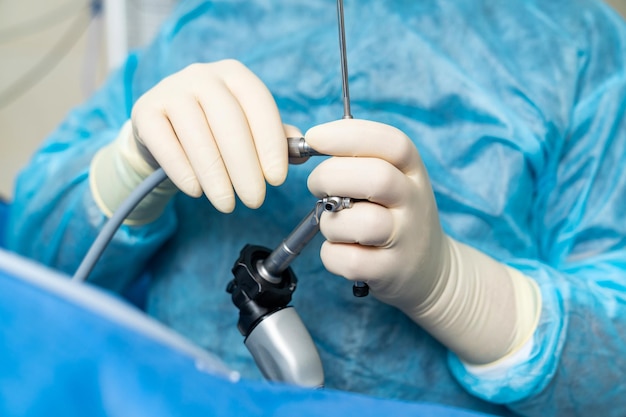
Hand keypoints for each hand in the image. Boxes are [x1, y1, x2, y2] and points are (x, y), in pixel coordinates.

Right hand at [131, 59, 288, 212]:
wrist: (164, 131)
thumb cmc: (215, 131)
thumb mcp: (247, 129)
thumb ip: (276, 139)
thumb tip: (302, 154)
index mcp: (234, 74)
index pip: (258, 104)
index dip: (270, 143)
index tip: (277, 180)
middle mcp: (201, 75)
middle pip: (228, 122)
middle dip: (245, 167)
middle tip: (255, 201)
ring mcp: (170, 90)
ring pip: (197, 135)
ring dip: (215, 176)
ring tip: (227, 204)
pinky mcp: (145, 111)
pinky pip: (166, 143)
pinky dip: (183, 170)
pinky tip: (196, 191)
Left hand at [306, 119, 540, 364]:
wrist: (430, 269)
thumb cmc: (393, 215)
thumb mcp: (392, 180)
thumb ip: (357, 160)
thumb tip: (309, 143)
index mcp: (412, 170)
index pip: (391, 142)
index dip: (348, 135)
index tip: (315, 137)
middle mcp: (414, 201)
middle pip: (376, 178)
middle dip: (331, 176)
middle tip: (316, 186)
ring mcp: (406, 238)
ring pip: (363, 223)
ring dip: (332, 222)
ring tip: (333, 224)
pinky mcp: (391, 271)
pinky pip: (351, 261)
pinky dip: (332, 254)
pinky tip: (339, 250)